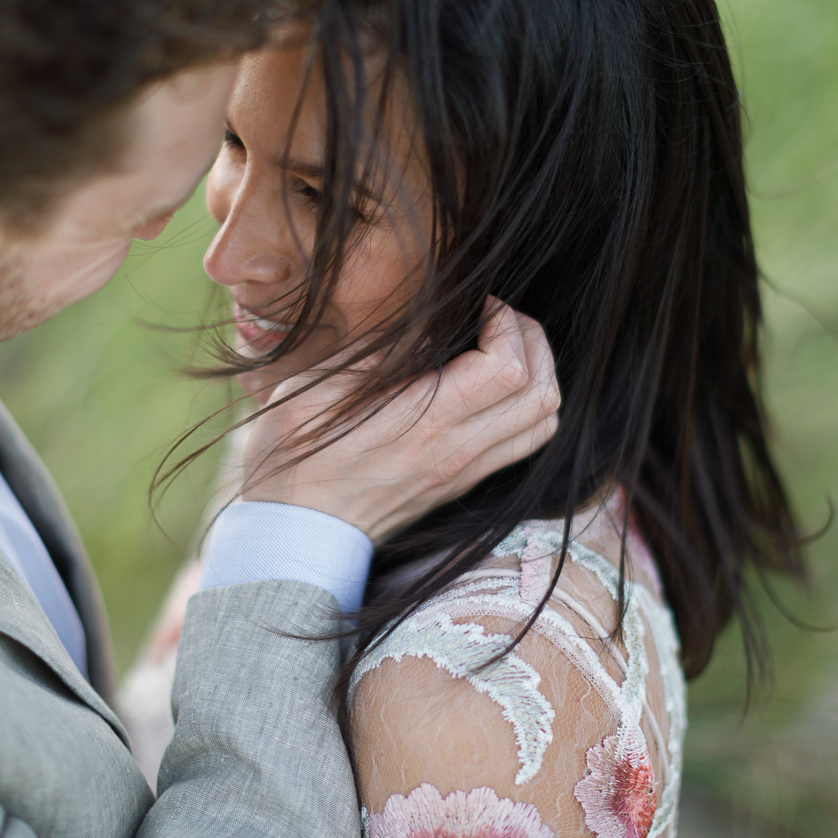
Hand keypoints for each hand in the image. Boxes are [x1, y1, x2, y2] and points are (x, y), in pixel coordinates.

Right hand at [239, 299, 560, 540]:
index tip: (478, 304)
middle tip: (498, 318)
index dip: (505, 322)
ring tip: (505, 347)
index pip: (507, 367)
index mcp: (422, 420)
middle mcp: (455, 449)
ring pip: (543, 420)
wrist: (295, 533)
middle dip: (531, 340)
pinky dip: (528, 408)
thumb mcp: (315, 389)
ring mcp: (463, 470)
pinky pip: (525, 444)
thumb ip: (378, 353)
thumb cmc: (294, 456)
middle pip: (541, 392)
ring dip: (538, 374)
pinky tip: (496, 387)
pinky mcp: (462, 482)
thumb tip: (429, 321)